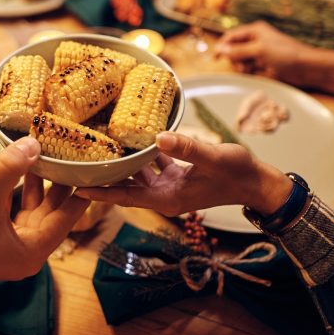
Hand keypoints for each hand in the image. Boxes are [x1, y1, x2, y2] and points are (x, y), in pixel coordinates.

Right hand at [0, 138, 87, 284]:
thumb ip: (8, 169)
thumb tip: (33, 142)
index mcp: (33, 251)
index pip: (69, 216)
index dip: (83, 188)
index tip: (97, 164)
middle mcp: (28, 250)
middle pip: (56, 210)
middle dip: (64, 180)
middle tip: (77, 150)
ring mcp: (14, 243)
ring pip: (38, 206)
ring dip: (42, 180)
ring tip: (54, 148)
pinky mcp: (0, 234)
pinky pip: (20, 206)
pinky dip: (23, 186)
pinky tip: (26, 161)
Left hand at [74, 132, 291, 217]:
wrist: (259, 182)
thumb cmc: (238, 173)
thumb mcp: (212, 158)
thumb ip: (187, 147)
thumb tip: (158, 136)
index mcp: (166, 198)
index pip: (124, 197)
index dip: (100, 192)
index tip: (75, 187)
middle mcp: (163, 195)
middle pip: (124, 187)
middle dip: (102, 177)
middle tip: (75, 163)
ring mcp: (169, 186)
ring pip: (136, 175)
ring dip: (119, 163)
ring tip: (95, 147)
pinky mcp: (177, 176)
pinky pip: (151, 166)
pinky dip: (139, 155)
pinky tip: (129, 136)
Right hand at [214, 21, 333, 94]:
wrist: (306, 68)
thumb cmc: (285, 54)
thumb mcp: (259, 50)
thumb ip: (238, 50)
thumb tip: (219, 48)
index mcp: (254, 31)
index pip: (231, 36)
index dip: (222, 45)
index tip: (216, 58)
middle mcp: (255, 40)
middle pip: (234, 49)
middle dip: (235, 58)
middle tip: (242, 65)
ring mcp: (259, 53)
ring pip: (240, 60)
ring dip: (242, 66)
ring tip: (252, 69)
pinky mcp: (263, 65)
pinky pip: (249, 68)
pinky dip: (250, 71)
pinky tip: (258, 72)